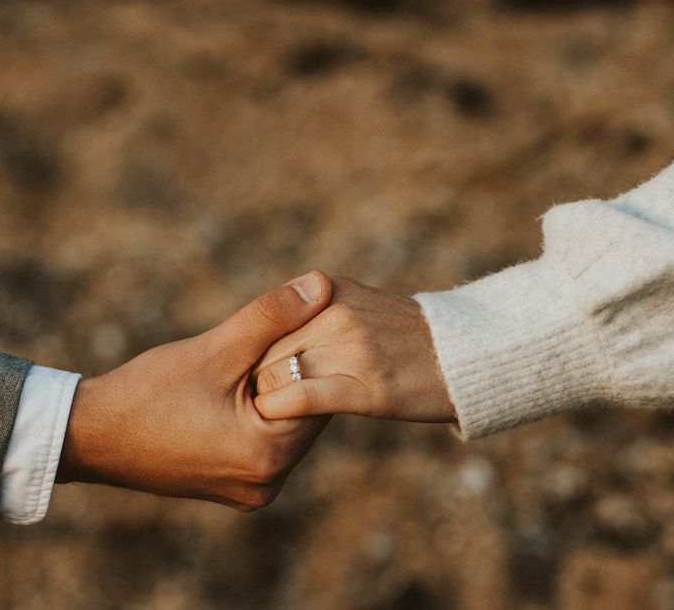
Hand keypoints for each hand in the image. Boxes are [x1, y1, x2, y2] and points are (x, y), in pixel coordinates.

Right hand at [56, 271, 332, 510]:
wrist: (89, 437)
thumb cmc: (148, 392)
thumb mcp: (216, 348)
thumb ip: (272, 315)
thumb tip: (323, 284)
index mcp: (268, 456)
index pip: (321, 394)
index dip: (314, 350)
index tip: (303, 319)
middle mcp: (266, 485)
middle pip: (307, 412)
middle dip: (295, 370)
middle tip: (280, 331)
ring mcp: (250, 491)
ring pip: (286, 424)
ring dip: (277, 389)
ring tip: (253, 356)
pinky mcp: (235, 487)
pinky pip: (264, 440)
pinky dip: (260, 410)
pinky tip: (237, 384)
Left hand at [252, 277, 454, 422]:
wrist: (463, 353)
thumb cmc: (403, 335)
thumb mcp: (355, 302)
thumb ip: (312, 310)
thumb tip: (271, 330)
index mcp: (327, 290)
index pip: (266, 325)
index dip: (252, 358)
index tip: (246, 379)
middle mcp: (334, 312)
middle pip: (266, 351)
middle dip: (254, 381)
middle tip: (246, 403)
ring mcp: (352, 348)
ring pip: (278, 374)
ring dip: (265, 398)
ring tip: (259, 417)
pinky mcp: (367, 387)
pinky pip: (304, 397)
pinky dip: (280, 409)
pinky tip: (272, 418)